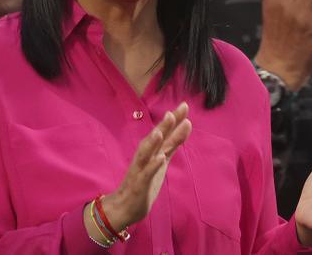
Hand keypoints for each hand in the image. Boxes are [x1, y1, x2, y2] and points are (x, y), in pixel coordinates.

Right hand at [98, 102, 191, 229]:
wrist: (126, 206)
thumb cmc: (145, 181)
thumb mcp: (162, 160)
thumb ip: (173, 143)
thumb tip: (185, 124)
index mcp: (152, 151)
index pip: (164, 133)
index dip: (174, 120)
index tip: (185, 105)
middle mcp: (145, 156)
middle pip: (154, 139)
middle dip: (164, 126)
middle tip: (174, 112)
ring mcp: (140, 169)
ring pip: (145, 153)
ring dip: (152, 142)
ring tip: (161, 131)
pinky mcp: (139, 184)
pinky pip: (146, 174)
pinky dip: (152, 166)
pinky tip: (160, 159)